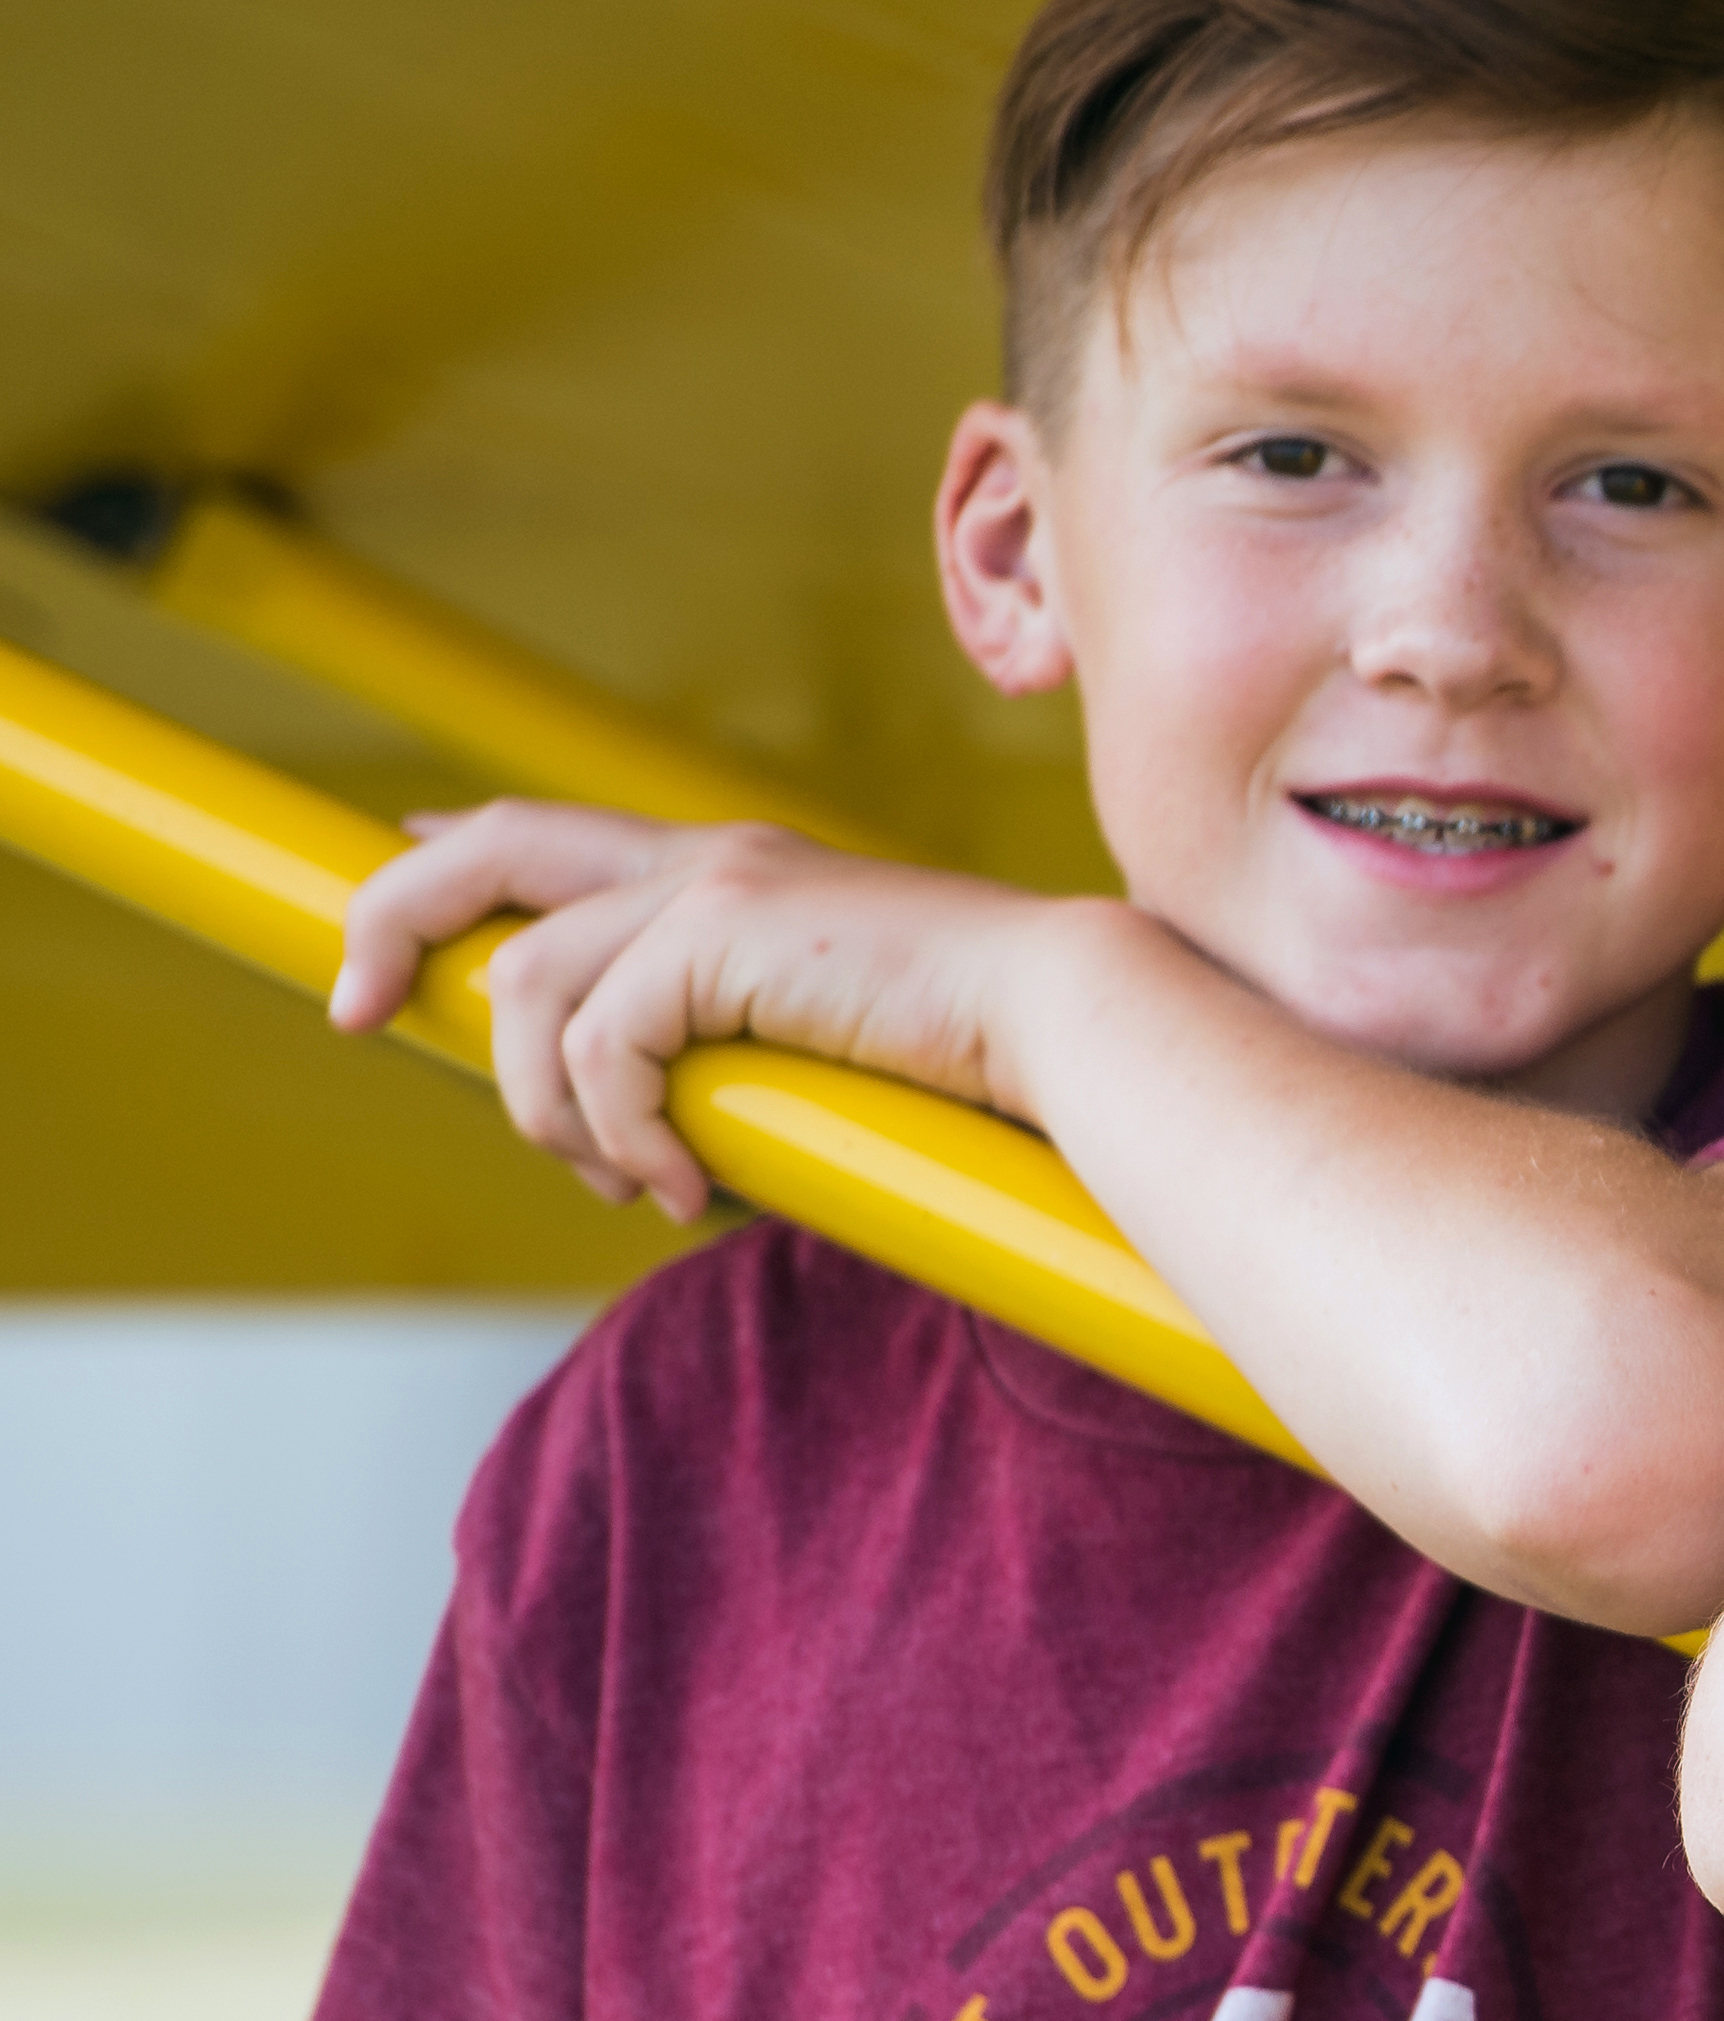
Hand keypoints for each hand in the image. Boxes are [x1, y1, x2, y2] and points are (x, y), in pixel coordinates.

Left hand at [337, 801, 1088, 1220]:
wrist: (1073, 1021)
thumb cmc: (984, 1057)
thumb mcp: (832, 1041)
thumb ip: (744, 1054)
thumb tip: (681, 1138)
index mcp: (734, 871)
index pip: (548, 834)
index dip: (445, 858)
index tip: (386, 891)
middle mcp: (707, 858)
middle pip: (486, 848)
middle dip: (389, 922)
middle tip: (354, 1011)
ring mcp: (712, 886)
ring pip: (527, 984)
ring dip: (546, 1107)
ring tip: (619, 1180)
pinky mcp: (719, 936)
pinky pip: (598, 1046)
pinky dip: (618, 1132)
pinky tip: (679, 1185)